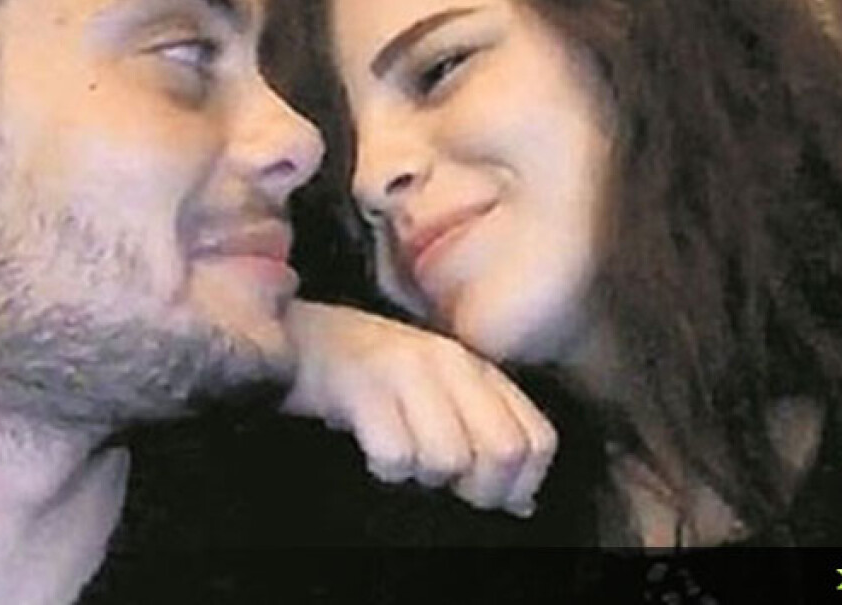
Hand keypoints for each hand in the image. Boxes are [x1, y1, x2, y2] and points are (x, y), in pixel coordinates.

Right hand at [282, 300, 556, 516]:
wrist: (304, 338)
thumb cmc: (376, 379)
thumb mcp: (441, 397)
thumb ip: (484, 437)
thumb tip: (524, 502)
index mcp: (478, 368)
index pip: (538, 441)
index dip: (520, 485)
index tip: (486, 495)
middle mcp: (452, 363)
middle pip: (503, 453)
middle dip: (479, 490)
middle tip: (445, 485)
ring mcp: (408, 371)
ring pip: (448, 459)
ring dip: (423, 475)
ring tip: (401, 455)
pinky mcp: (364, 386)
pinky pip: (395, 457)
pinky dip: (384, 469)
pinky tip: (372, 450)